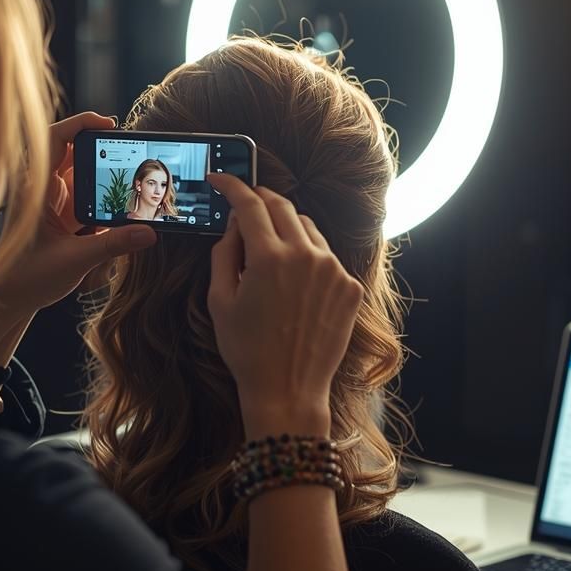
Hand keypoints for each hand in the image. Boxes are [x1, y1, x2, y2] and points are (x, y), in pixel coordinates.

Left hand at [0, 112, 156, 316]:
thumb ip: (113, 245)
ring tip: (132, 185)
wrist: (8, 301)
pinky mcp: (63, 217)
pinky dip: (105, 201)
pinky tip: (121, 212)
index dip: (81, 123)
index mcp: (37, 189)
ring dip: (106, 181)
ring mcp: (54, 202)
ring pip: (85, 177)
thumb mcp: (74, 261)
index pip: (55, 138)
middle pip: (77, 154)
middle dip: (105, 153)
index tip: (109, 124)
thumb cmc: (25, 278)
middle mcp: (44, 189)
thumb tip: (148, 232)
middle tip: (133, 156)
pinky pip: (87, 198)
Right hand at [206, 174, 363, 439]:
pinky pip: (326, 257)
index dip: (232, 186)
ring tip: (269, 251)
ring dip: (286, 229)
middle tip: (244, 206)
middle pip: (282, 207)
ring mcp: (333, 270)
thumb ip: (225, 253)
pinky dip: (308, 257)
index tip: (221, 179)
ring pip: (307, 229)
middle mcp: (306, 256)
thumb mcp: (220, 300)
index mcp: (268, 257)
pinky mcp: (350, 287)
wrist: (287, 391)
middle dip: (260, 201)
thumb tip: (234, 224)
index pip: (249, 203)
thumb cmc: (246, 350)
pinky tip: (294, 282)